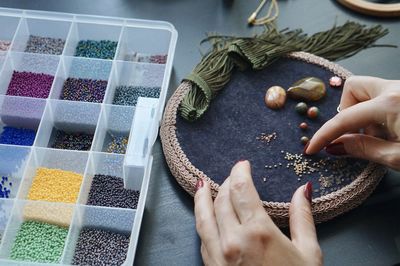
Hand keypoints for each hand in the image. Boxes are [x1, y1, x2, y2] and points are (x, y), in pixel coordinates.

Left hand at [194, 160, 321, 265]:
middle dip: (226, 183)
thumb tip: (303, 191)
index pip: (241, 189)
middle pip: (222, 199)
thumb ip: (302, 217)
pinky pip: (202, 238)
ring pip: (203, 216)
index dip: (240, 172)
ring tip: (202, 186)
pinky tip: (205, 217)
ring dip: (203, 198)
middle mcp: (233, 240)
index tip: (242, 165)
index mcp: (258, 232)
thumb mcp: (308, 253)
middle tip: (232, 177)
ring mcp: (217, 255)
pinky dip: (202, 221)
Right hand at [305, 76, 399, 169]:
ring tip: (380, 136)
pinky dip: (378, 112)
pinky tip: (392, 131)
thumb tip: (335, 145)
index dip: (324, 135)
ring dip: (363, 112)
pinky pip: (383, 96)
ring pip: (368, 90)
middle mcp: (395, 88)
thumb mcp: (398, 158)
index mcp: (390, 103)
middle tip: (356, 133)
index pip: (344, 118)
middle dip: (346, 110)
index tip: (311, 149)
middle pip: (352, 88)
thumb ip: (365, 148)